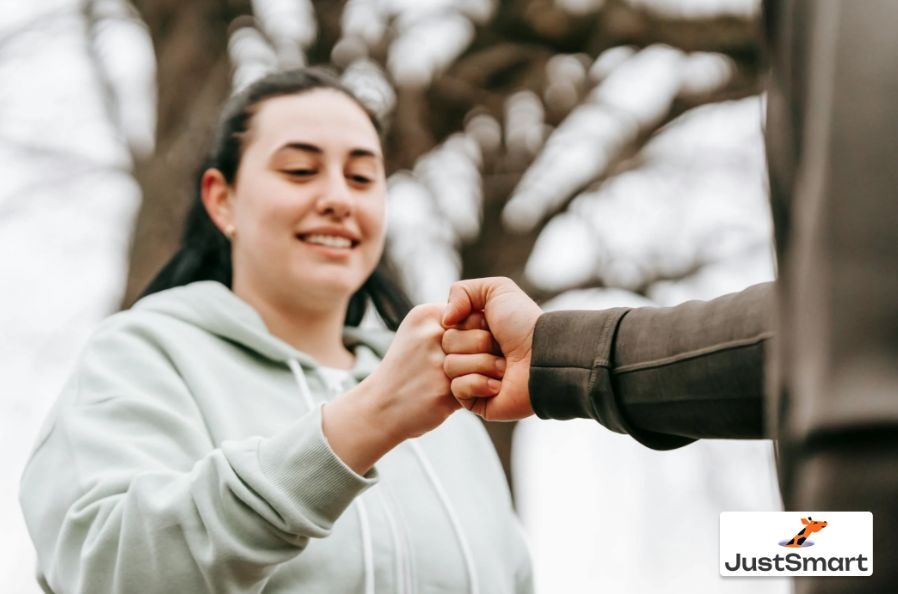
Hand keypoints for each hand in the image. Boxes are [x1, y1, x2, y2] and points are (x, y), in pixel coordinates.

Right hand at [323, 303, 499, 473]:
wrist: (380, 407)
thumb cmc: (407, 369)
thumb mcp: (417, 331)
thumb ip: (448, 323)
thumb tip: (486, 320)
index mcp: (426, 316)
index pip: (475, 314)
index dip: (481, 332)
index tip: (474, 346)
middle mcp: (431, 335)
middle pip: (484, 337)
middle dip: (488, 352)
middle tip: (481, 364)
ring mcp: (437, 363)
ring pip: (487, 361)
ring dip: (488, 373)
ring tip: (478, 379)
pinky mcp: (444, 390)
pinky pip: (481, 385)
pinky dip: (481, 391)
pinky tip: (469, 394)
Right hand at [442, 277, 542, 420]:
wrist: (544, 357)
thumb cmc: (523, 323)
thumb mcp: (496, 289)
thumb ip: (461, 291)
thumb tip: (444, 320)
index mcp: (473, 328)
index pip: (447, 325)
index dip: (468, 322)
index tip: (489, 322)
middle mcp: (471, 352)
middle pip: (447, 344)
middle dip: (476, 343)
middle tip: (500, 346)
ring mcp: (472, 376)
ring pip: (450, 366)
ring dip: (482, 363)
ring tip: (504, 366)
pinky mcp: (475, 400)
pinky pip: (458, 389)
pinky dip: (479, 383)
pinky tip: (499, 385)